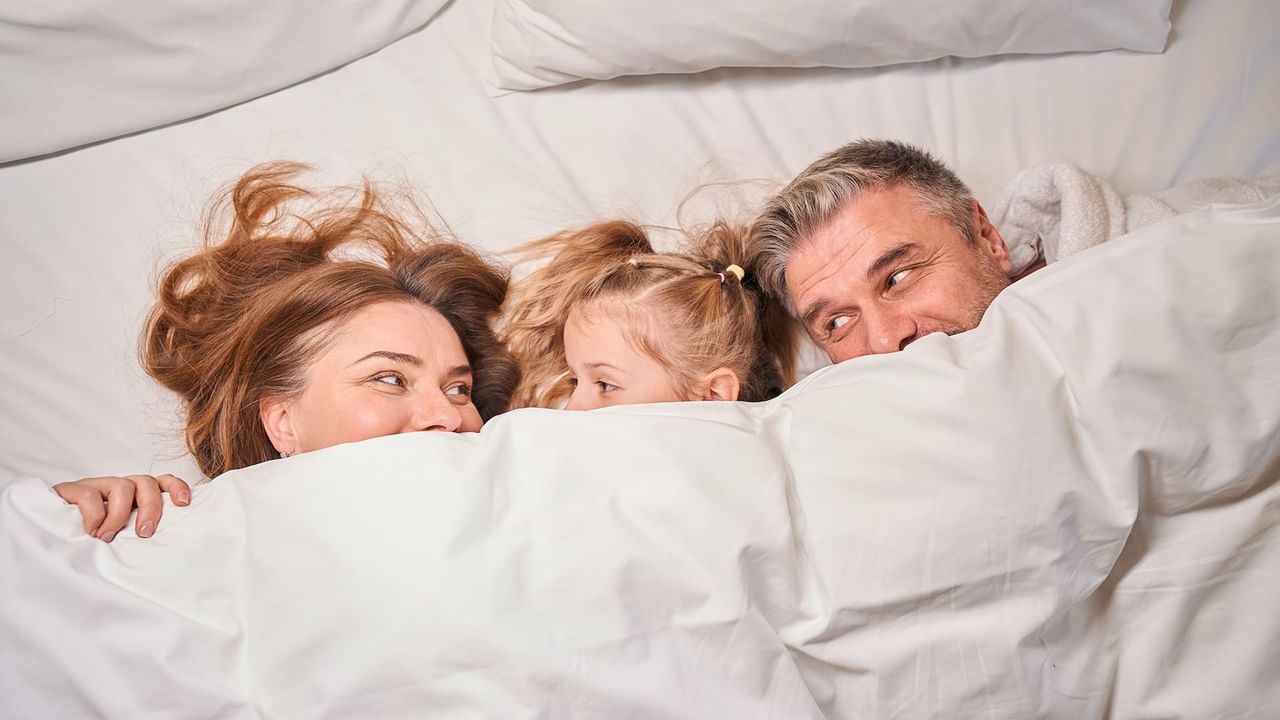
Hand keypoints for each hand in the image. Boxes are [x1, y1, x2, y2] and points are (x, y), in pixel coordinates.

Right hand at [52, 474, 191, 541]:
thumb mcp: (121, 537)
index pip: (162, 482)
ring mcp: (95, 486)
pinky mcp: (71, 490)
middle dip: (151, 508)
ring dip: (120, 516)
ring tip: (107, 537)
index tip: (184, 504)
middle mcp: (118, 487)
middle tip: (145, 534)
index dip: (176, 488)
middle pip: (146, 482)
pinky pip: (90, 495)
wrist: (46, 534)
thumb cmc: (90, 541)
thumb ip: (138, 535)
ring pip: (122, 486)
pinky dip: (95, 517)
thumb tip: (167, 552)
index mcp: (135, 497)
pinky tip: (90, 532)